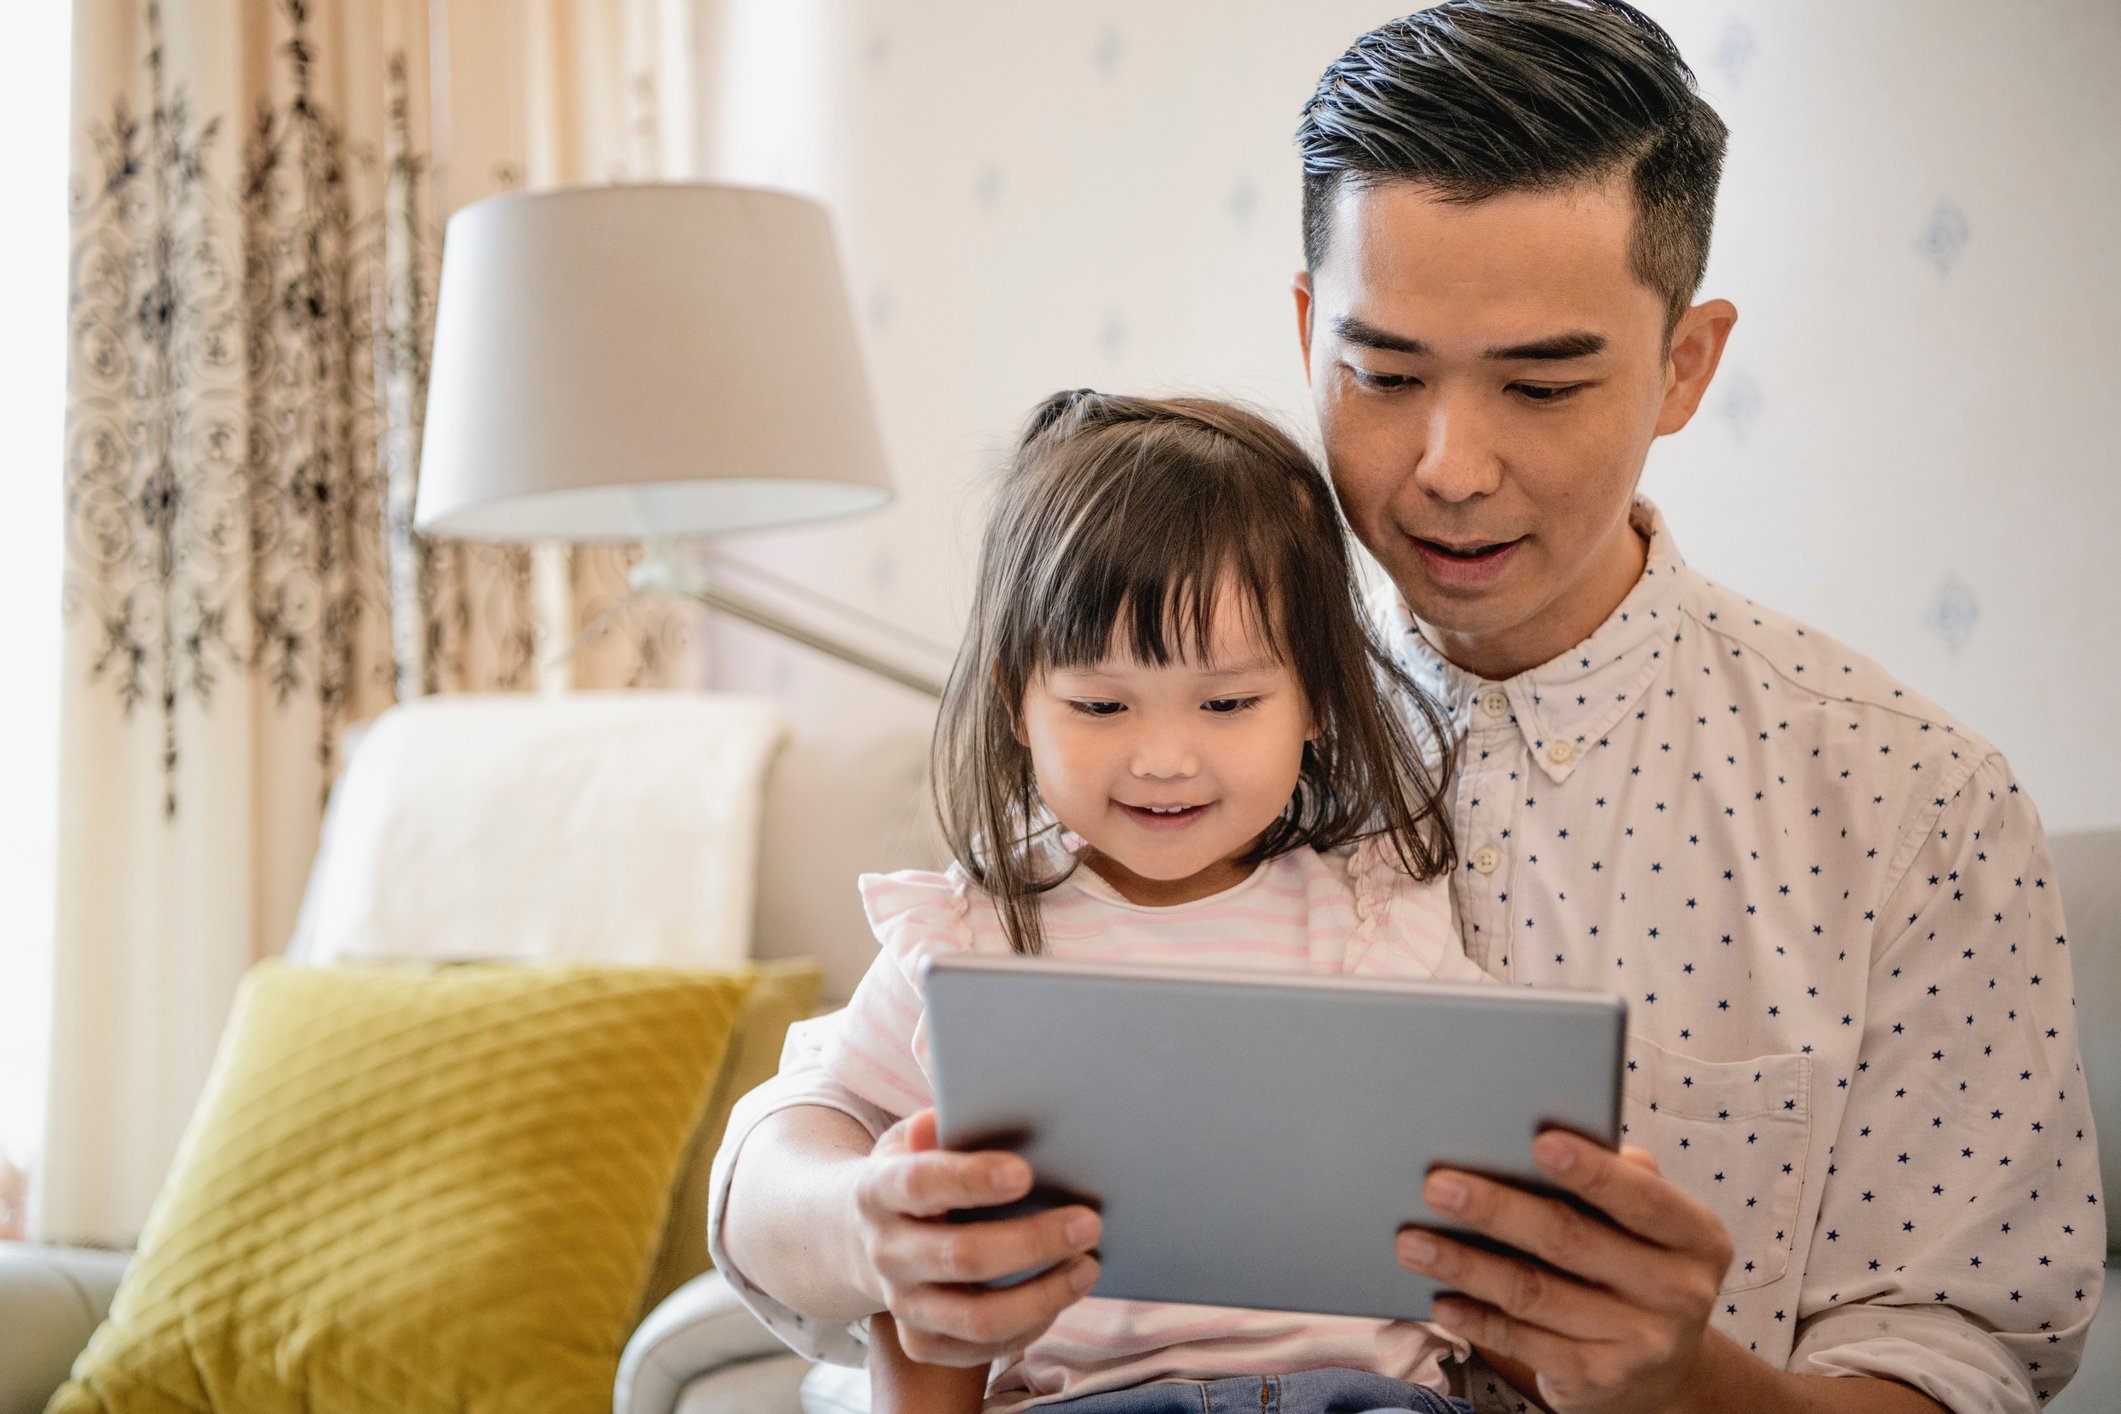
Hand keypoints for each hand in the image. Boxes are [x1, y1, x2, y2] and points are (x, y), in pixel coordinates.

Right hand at [853, 1108, 1101, 1366]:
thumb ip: (936, 1127)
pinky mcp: (922, 1342)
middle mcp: (885, 1253)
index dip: (971, 1179)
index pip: (921, 1184)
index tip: (1025, 1172)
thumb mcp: (910, 1139)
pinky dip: (1031, 1325)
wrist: (859, 1236)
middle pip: (962, 1257)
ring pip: (978, 1318)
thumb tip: (953, 1112)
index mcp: (878, 1190)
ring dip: (1043, 1294)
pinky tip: (1062, 1293)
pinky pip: (983, 1348)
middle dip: (1033, 1242)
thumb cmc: (911, 1173)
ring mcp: (903, 1304)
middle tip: (1089, 1223)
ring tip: (1088, 1265)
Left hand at [1396, 1132, 1732, 1413]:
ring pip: (1534, 1293)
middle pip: (1570, 1241)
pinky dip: (1476, 1319)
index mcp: (1696, 1238)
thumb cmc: (1637, 1268)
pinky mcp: (1597, 1381)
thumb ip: (1620, 1180)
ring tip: (1413, 1242)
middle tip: (1437, 1186)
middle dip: (1496, 1209)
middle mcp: (1678, 1293)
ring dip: (1465, 1264)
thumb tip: (1556, 1135)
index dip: (1591, 1171)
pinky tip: (1441, 1299)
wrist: (1662, 1373)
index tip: (1539, 1142)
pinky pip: (1523, 1342)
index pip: (1642, 1198)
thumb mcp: (1652, 1228)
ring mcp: (1640, 1343)